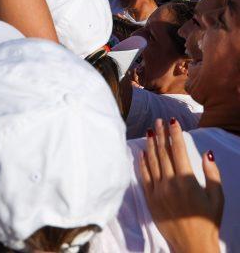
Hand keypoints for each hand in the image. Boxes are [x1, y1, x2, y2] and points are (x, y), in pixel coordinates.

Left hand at [140, 118, 222, 252]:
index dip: (175, 134)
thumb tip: (208, 152)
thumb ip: (212, 173)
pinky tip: (142, 152)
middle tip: (158, 120)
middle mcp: (170, 183)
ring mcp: (158, 191)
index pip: (178, 150)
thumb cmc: (208, 221)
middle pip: (163, 152)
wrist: (193, 246)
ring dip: (150, 144)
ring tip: (150, 130)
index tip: (173, 121)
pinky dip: (142, 162)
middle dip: (161, 134)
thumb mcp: (217, 198)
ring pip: (152, 161)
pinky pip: (144, 176)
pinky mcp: (150, 199)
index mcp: (186, 181)